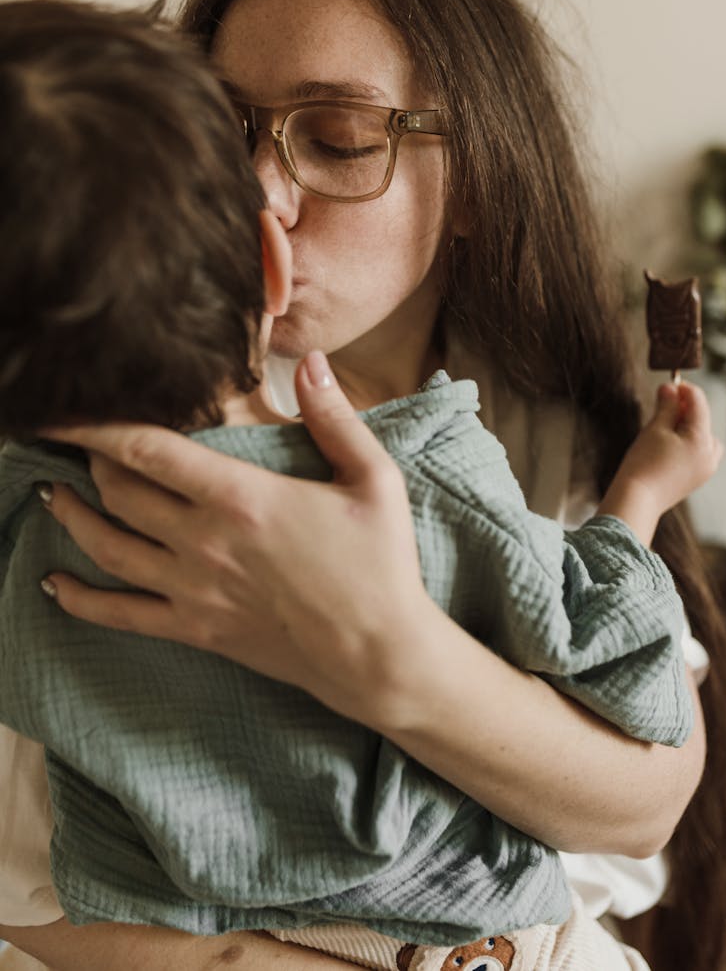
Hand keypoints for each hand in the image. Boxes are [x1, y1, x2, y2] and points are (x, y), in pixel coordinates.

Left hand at [39, 351, 432, 727]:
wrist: (377, 654)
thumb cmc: (380, 563)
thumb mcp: (373, 479)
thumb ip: (334, 418)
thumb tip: (312, 363)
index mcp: (242, 498)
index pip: (149, 450)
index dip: (99, 424)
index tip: (68, 408)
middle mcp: (204, 541)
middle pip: (119, 491)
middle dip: (92, 460)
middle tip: (85, 442)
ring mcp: (193, 589)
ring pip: (107, 547)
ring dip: (72, 517)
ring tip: (53, 494)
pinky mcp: (195, 629)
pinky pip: (120, 615)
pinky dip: (79, 599)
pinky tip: (53, 584)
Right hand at [598, 380, 722, 542]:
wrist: (637, 500)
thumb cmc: (643, 463)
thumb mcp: (655, 428)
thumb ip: (667, 405)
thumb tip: (670, 388)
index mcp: (702, 440)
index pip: (698, 402)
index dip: (683, 389)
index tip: (667, 385)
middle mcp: (710, 455)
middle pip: (702, 419)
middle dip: (684, 409)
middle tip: (661, 404)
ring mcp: (705, 468)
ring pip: (702, 436)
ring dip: (686, 426)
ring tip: (662, 427)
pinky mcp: (697, 478)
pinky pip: (698, 452)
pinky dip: (686, 443)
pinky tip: (666, 445)